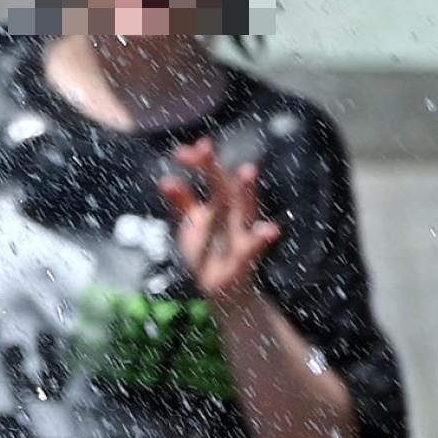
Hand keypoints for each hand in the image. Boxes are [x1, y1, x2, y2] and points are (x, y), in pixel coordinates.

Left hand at [158, 138, 280, 304]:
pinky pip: (253, 249)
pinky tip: (271, 230)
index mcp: (222, 205)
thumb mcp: (194, 224)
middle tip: (210, 149)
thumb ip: (183, 202)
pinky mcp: (245, 260)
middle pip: (229, 189)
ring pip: (245, 211)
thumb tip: (166, 179)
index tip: (184, 150)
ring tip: (248, 171)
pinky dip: (260, 239)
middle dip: (219, 168)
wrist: (225, 289)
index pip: (213, 179)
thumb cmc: (211, 250)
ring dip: (246, 192)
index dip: (201, 164)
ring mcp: (243, 235)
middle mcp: (235, 215)